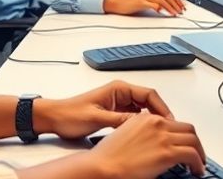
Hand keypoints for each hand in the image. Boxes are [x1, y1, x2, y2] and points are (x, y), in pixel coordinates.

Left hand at [34, 80, 174, 138]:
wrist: (54, 118)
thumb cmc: (70, 114)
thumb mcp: (97, 118)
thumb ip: (120, 120)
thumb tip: (141, 123)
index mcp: (118, 89)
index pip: (149, 94)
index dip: (161, 107)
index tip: (168, 120)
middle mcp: (120, 93)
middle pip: (149, 101)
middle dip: (160, 114)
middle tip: (167, 128)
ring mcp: (118, 102)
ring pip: (143, 110)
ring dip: (152, 120)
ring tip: (159, 133)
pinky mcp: (115, 112)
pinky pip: (135, 117)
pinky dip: (142, 125)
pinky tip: (144, 134)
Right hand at [73, 111, 205, 178]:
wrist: (102, 166)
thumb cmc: (107, 156)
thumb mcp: (125, 135)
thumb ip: (142, 134)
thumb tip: (153, 145)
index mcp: (145, 118)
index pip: (173, 122)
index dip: (182, 135)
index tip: (184, 143)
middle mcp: (156, 123)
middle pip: (187, 129)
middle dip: (194, 141)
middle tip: (196, 153)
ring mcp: (163, 137)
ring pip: (193, 140)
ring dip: (199, 152)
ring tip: (198, 163)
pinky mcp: (167, 152)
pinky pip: (192, 155)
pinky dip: (198, 163)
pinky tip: (196, 170)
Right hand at [102, 0, 184, 15]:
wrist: (116, 1)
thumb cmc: (129, 0)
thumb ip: (154, 0)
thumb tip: (163, 7)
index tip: (182, 6)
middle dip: (176, 4)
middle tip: (181, 11)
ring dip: (171, 7)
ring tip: (175, 13)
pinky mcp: (141, 1)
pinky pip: (154, 4)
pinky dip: (160, 8)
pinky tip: (163, 13)